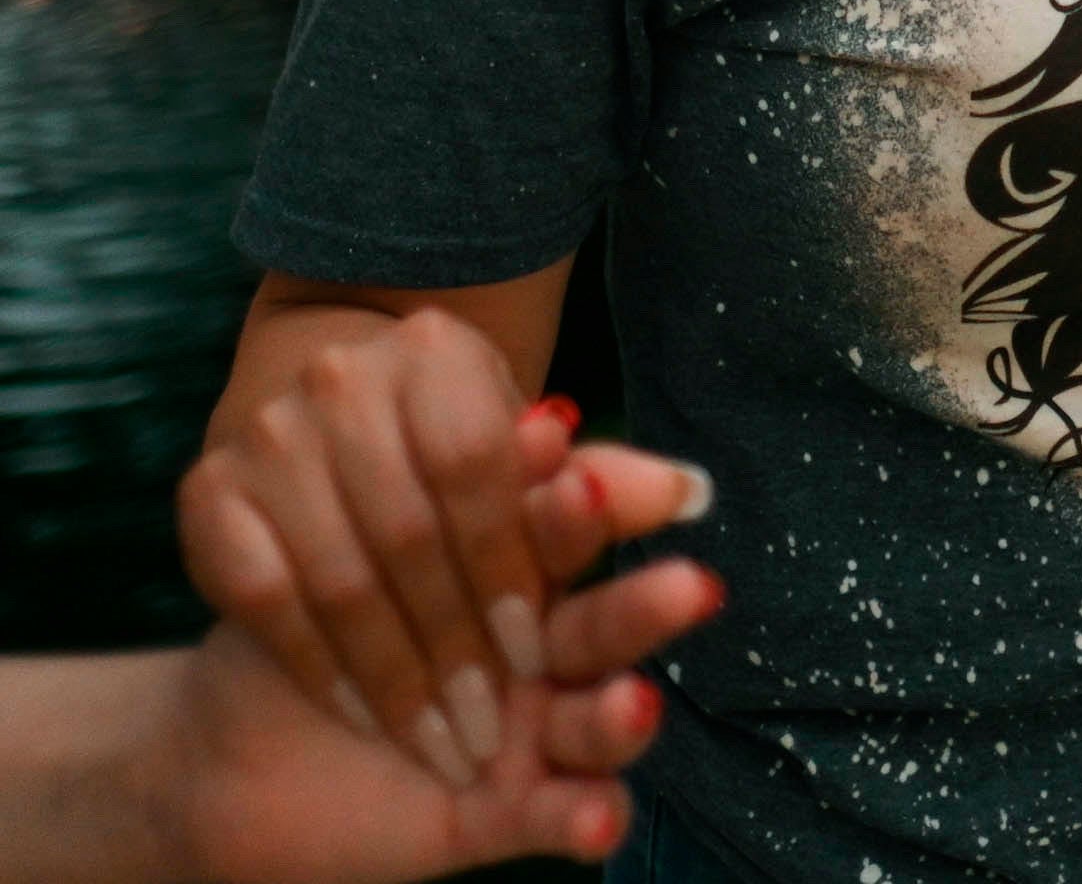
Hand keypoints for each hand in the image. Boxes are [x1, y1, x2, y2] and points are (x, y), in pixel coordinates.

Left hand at [166, 442, 726, 881]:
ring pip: (600, 724)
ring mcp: (530, 740)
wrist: (231, 757)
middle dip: (641, 608)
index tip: (585, 488)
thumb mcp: (360, 554)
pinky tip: (598, 813)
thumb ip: (448, 498)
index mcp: (523, 579)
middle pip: (606, 629)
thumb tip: (551, 421)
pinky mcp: (507, 817)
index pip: (573, 540)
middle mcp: (543, 658)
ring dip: (623, 716)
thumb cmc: (303, 636)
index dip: (591, 515)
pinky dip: (585, 818)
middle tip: (689, 590)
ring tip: (637, 704)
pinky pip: (558, 820)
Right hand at [182, 315, 695, 790]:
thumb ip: (602, 481)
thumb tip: (692, 494)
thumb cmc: (455, 447)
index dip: (515, 567)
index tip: (542, 655)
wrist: (324, 418)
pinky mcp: (208, 493)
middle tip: (492, 726)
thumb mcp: (529, 458)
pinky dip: (319, 665)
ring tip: (439, 741)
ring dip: (394, 673)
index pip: (482, 468)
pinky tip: (361, 714)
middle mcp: (345, 380)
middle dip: (457, 641)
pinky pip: (266, 598)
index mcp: (439, 354)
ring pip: (340, 576)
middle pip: (411, 532)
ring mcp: (268, 434)